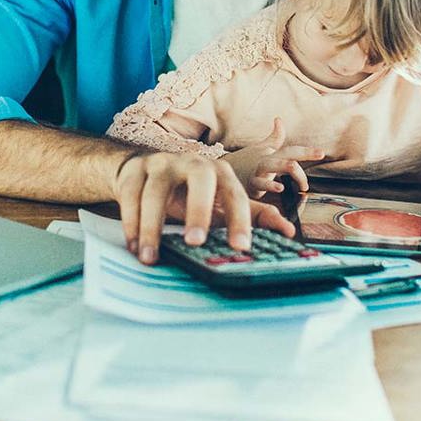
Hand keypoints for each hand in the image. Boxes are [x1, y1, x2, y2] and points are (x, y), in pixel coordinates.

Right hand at [113, 149, 295, 265]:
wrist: (145, 170)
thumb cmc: (191, 192)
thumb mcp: (220, 203)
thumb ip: (252, 215)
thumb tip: (289, 232)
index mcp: (219, 172)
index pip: (234, 193)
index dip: (240, 218)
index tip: (241, 247)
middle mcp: (192, 163)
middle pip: (200, 178)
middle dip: (198, 209)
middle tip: (194, 242)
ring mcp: (161, 165)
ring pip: (155, 192)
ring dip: (151, 226)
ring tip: (150, 258)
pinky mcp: (134, 172)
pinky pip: (130, 196)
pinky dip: (131, 223)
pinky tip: (134, 247)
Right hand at [220, 118, 320, 197]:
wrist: (221, 171)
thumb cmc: (245, 160)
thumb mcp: (261, 148)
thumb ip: (274, 137)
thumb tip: (279, 119)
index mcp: (272, 154)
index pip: (292, 150)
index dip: (307, 152)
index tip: (322, 153)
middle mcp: (267, 160)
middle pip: (286, 157)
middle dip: (303, 160)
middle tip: (315, 172)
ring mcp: (258, 171)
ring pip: (273, 167)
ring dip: (289, 171)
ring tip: (303, 184)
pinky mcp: (250, 184)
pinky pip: (260, 184)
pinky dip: (270, 186)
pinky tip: (280, 188)